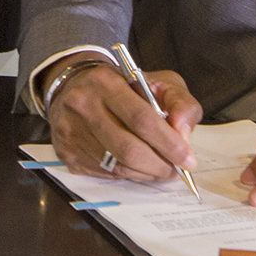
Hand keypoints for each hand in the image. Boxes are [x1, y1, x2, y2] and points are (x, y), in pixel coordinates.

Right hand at [45, 62, 202, 185]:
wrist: (76, 88)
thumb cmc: (124, 87)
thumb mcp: (158, 82)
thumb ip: (180, 103)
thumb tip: (183, 134)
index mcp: (106, 82)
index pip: (141, 119)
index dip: (168, 143)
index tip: (187, 159)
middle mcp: (83, 105)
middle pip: (129, 148)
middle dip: (160, 165)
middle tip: (175, 170)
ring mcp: (71, 131)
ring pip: (118, 165)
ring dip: (147, 173)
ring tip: (160, 168)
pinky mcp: (67, 153)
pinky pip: (106, 174)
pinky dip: (129, 174)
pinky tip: (137, 165)